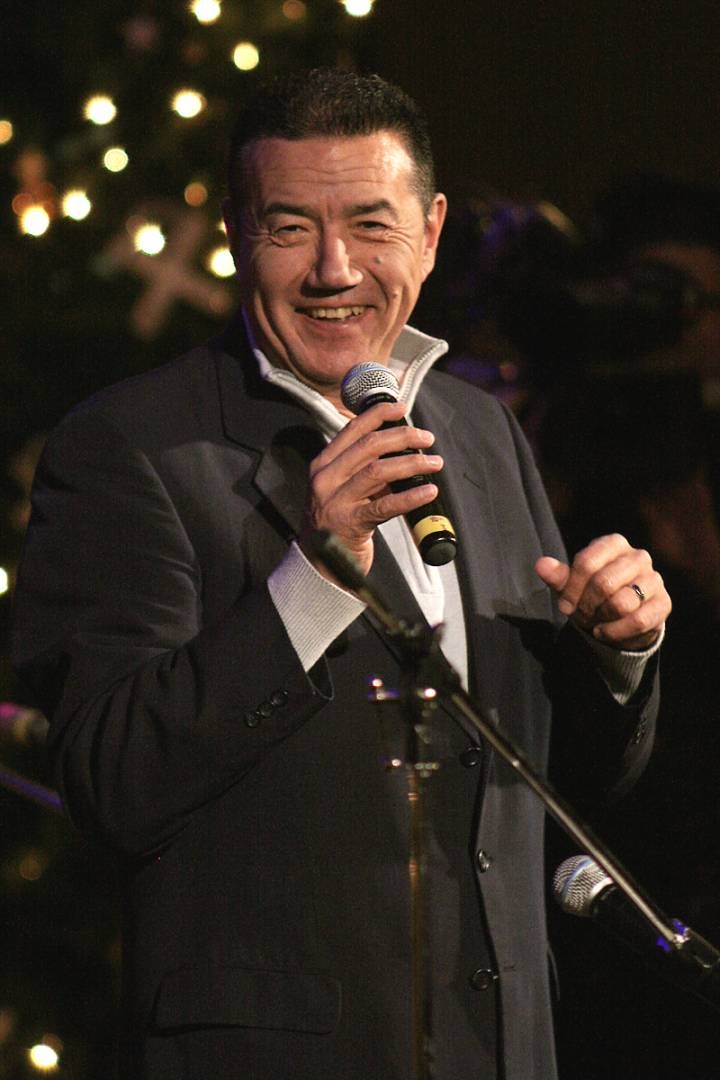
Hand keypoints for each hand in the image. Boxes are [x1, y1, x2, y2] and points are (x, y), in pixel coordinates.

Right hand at [298, 400, 443, 583]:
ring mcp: (336, 501)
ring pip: (378, 471)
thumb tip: (403, 449)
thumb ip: (364, 469)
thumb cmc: (337, 522)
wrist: (319, 564)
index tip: (402, 408)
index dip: (379, 414)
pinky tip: (428, 491)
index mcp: (323, 464)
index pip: (352, 430)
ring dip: (411, 463)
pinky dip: (410, 496)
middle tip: (427, 439)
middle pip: (369, 446)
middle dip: (403, 437)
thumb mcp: (342, 488)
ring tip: (434, 463)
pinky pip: (385, 506)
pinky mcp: (350, 524)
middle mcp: (326, 479)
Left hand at [535, 533, 671, 649]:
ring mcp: (654, 579)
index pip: (587, 562)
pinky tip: (605, 632)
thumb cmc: (591, 595)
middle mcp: (638, 556)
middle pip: (603, 583)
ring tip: (596, 620)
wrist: (619, 618)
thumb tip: (541, 564)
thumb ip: (557, 575)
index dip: (571, 589)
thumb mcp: (571, 585)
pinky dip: (615, 631)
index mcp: (613, 543)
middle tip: (581, 614)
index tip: (565, 605)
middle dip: (586, 605)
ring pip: (621, 603)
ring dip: (601, 618)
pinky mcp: (663, 603)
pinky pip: (638, 620)